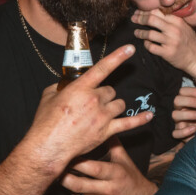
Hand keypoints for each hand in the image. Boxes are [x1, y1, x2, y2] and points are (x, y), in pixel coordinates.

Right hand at [27, 45, 153, 175]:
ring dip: (113, 106)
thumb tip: (65, 86)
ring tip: (102, 113)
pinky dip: (140, 120)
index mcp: (81, 87)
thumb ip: (60, 87)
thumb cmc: (46, 122)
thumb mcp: (48, 96)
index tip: (130, 48)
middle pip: (110, 90)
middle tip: (91, 104)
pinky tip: (149, 115)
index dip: (118, 56)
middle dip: (103, 95)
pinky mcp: (107, 131)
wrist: (49, 146)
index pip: (103, 68)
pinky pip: (129, 123)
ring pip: (119, 104)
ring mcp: (103, 116)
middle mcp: (95, 99)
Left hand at [60, 141, 156, 194]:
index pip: (92, 168)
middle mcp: (109, 189)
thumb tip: (105, 125)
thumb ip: (113, 143)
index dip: (78, 163)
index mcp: (115, 173)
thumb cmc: (131, 178)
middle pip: (79, 184)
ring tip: (63, 177)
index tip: (68, 156)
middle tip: (57, 169)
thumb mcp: (124, 159)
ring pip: (78, 194)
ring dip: (69, 186)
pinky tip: (78, 188)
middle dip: (65, 177)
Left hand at [131, 9, 195, 74]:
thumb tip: (155, 13)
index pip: (158, 11)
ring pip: (149, 34)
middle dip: (140, 18)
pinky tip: (145, 43)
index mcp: (178, 21)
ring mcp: (170, 42)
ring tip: (136, 33)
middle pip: (152, 19)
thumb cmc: (190, 42)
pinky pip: (151, 47)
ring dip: (140, 33)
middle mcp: (174, 30)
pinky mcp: (167, 53)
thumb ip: (172, 20)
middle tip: (134, 19)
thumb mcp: (184, 27)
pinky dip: (146, 44)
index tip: (139, 12)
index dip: (146, 11)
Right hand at [172, 87, 195, 138]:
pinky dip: (184, 131)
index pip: (182, 91)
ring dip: (188, 114)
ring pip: (174, 115)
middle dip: (190, 101)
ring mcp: (178, 121)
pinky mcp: (179, 133)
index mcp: (186, 100)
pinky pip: (175, 133)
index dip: (193, 91)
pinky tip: (194, 129)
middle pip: (176, 100)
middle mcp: (180, 109)